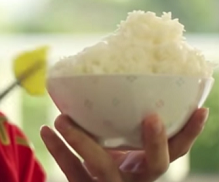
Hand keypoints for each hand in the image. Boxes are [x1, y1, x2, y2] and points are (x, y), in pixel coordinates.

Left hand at [40, 108, 209, 181]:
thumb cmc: (107, 159)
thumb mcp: (119, 145)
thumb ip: (121, 119)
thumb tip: (113, 73)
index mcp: (149, 165)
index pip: (178, 150)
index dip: (190, 132)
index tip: (198, 110)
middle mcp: (136, 177)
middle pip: (156, 164)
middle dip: (155, 142)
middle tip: (151, 116)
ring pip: (103, 167)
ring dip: (82, 141)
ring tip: (61, 119)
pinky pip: (72, 171)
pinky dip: (58, 150)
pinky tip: (45, 131)